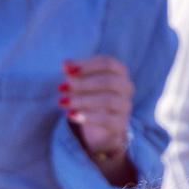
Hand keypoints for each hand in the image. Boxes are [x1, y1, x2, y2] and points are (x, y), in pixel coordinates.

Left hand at [58, 56, 134, 179]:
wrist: (101, 125)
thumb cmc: (91, 95)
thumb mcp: (81, 82)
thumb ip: (74, 73)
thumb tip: (65, 64)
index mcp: (120, 71)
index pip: (107, 63)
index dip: (86, 65)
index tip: (66, 70)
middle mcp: (126, 87)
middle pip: (108, 81)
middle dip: (83, 83)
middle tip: (62, 87)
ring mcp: (125, 106)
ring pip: (108, 101)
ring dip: (82, 100)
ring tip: (63, 102)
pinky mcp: (120, 124)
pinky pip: (106, 120)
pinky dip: (87, 117)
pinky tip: (71, 115)